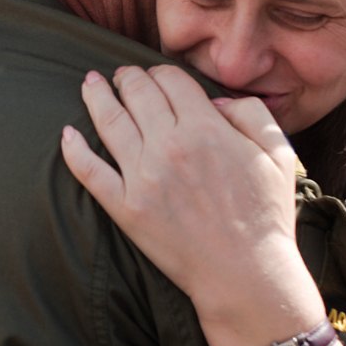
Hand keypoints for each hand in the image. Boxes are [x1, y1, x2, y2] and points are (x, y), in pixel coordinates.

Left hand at [60, 65, 317, 342]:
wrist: (245, 273)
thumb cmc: (266, 215)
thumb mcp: (278, 154)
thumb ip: (251, 113)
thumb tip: (216, 101)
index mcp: (206, 128)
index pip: (172, 80)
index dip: (162, 72)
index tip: (158, 75)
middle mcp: (169, 146)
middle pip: (138, 94)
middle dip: (128, 78)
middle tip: (122, 76)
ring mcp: (142, 177)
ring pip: (109, 122)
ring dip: (96, 96)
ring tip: (90, 83)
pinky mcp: (125, 208)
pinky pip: (89, 171)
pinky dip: (73, 150)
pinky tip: (67, 134)